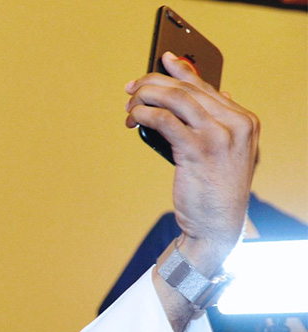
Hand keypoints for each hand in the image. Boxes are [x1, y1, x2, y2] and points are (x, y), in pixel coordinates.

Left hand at [126, 52, 258, 274]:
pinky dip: (146, 114)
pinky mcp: (197, 150)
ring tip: (129, 106)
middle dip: (153, 83)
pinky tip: (135, 118)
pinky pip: (165, 120)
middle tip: (130, 89)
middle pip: (188, 89)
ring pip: (176, 99)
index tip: (159, 62)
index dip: (180, 72)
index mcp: (245, 120)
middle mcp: (237, 123)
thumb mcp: (225, 151)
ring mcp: (219, 136)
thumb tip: (210, 93)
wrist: (217, 225)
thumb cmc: (215, 190)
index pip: (207, 86)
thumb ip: (218, 123)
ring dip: (146, 96)